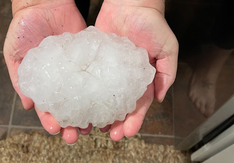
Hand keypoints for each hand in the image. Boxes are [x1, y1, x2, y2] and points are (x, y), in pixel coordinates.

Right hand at [3, 0, 86, 143]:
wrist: (43, 4)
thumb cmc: (24, 29)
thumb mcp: (14, 54)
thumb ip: (19, 79)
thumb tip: (27, 105)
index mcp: (43, 82)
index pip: (47, 106)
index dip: (50, 119)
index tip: (55, 129)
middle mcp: (61, 79)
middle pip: (68, 106)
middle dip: (71, 123)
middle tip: (77, 135)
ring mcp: (76, 70)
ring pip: (84, 95)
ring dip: (88, 111)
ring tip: (94, 124)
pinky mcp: (88, 57)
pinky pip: (95, 75)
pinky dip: (100, 89)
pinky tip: (104, 100)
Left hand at [95, 0, 177, 140]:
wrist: (131, 4)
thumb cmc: (152, 24)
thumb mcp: (168, 49)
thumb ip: (167, 74)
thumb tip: (161, 98)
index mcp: (141, 79)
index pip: (138, 105)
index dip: (134, 120)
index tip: (126, 132)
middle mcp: (123, 78)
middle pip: (118, 105)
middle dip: (114, 121)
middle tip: (107, 133)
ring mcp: (107, 70)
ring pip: (101, 96)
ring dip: (97, 111)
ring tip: (91, 125)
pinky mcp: (95, 60)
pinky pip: (89, 78)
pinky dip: (84, 91)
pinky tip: (79, 102)